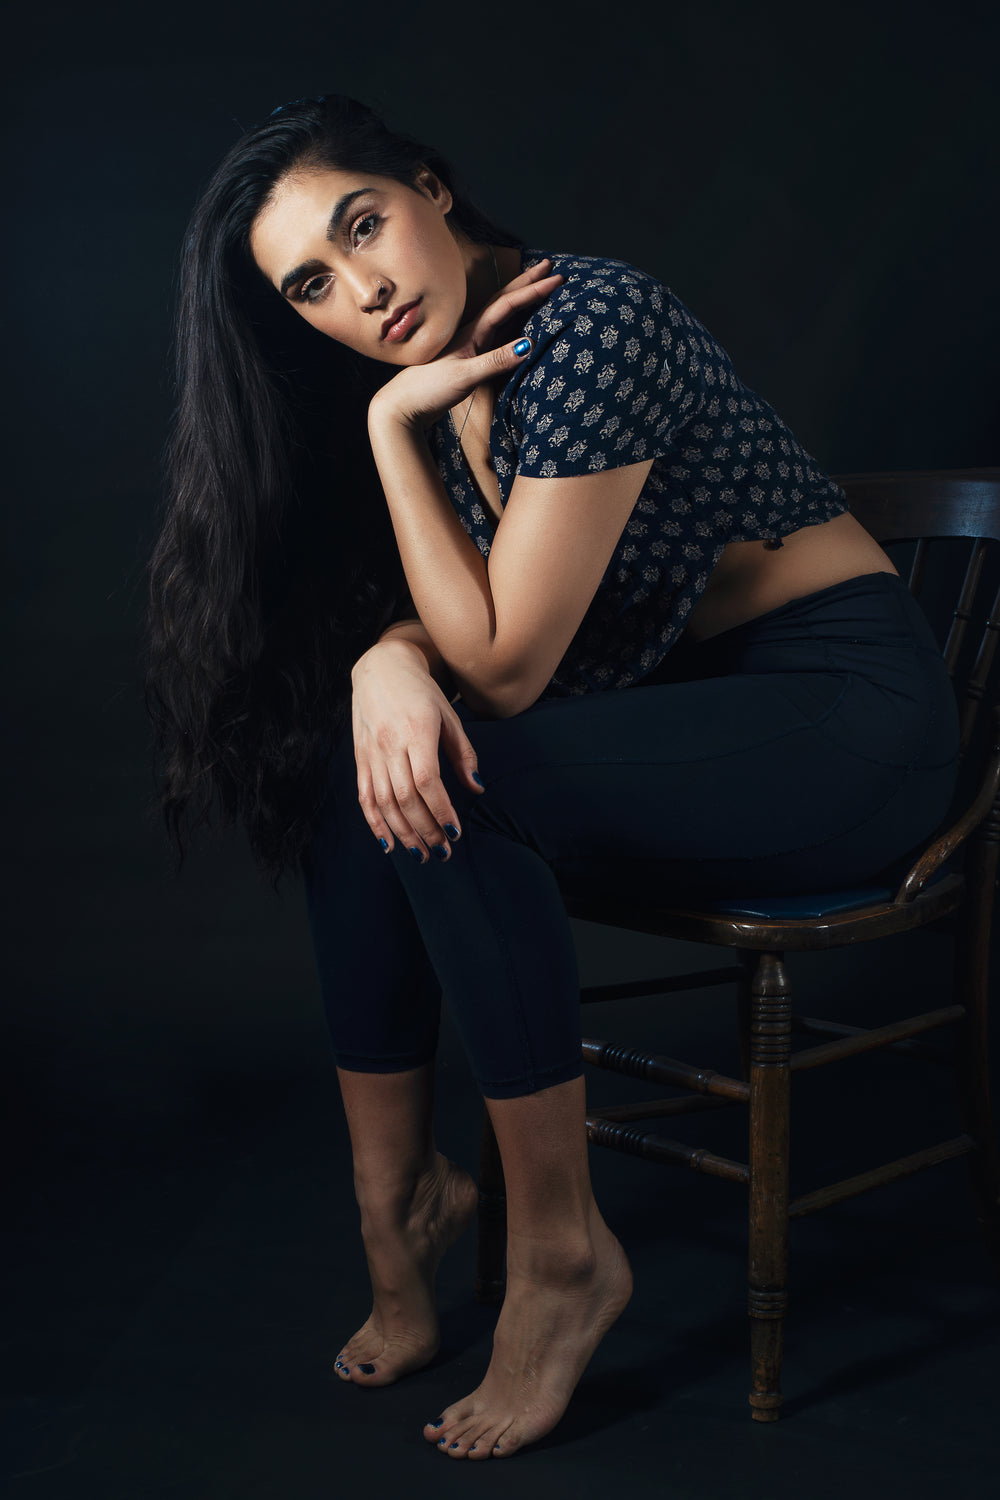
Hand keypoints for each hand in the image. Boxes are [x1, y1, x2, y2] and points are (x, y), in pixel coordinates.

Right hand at [351, 637, 483, 861]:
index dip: (440, 810)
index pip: (426, 781)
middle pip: (405, 797)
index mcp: (416, 731)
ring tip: (421, 854)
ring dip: (403, 833)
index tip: (455, 831)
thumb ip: (463, 754)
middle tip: (443, 851)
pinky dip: (375, 823)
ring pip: (383, 802)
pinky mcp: (360, 758)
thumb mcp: (449, 716)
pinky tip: (388, 843)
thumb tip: (477, 788)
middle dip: (425, 830)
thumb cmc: (422, 692)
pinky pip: (364, 796)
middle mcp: (390, 744)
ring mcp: (371, 753)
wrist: (381, 668)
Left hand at [369, 258, 562, 431]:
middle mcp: (471, 333)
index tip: (556, 279)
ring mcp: (470, 345)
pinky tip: (518, 324)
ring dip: (520, 298)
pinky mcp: (468, 359)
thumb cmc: (427, 390)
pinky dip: (512, 322)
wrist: (401, 407)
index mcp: (472, 333)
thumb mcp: (464, 376)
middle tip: (549, 267)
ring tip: (537, 286)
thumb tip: (528, 345)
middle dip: (527, 282)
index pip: (507, 304)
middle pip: (504, 300)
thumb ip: (495, 361)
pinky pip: (497, 333)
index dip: (533, 290)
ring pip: (501, 314)